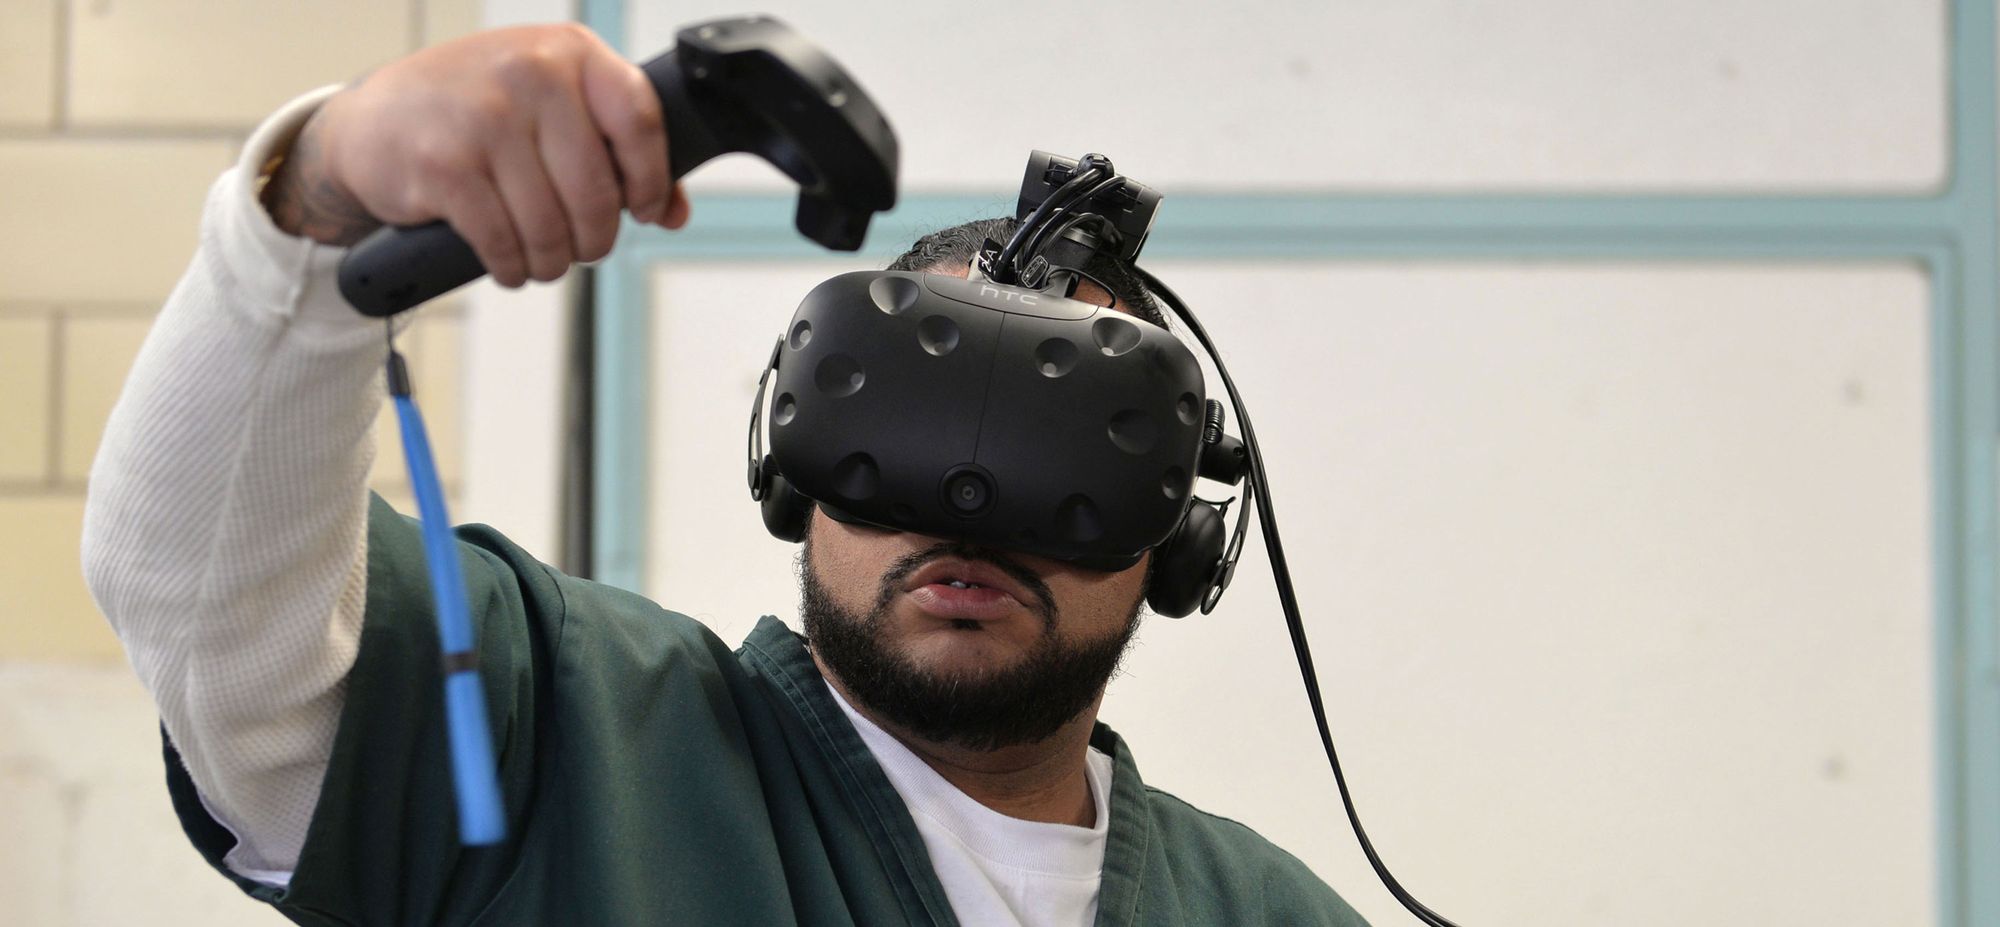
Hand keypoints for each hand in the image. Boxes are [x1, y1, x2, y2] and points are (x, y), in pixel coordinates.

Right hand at [260, 23, 689, 286]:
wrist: (374, 121)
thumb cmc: (473, 111)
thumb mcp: (549, 105)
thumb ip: (615, 147)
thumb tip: (674, 210)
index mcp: (567, 52)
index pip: (639, 120)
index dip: (652, 179)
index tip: (646, 209)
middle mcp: (530, 75)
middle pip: (597, 192)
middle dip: (594, 239)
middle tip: (580, 247)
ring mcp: (486, 119)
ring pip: (552, 228)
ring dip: (552, 261)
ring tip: (542, 258)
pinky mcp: (448, 166)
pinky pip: (505, 243)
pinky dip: (513, 267)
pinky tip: (509, 262)